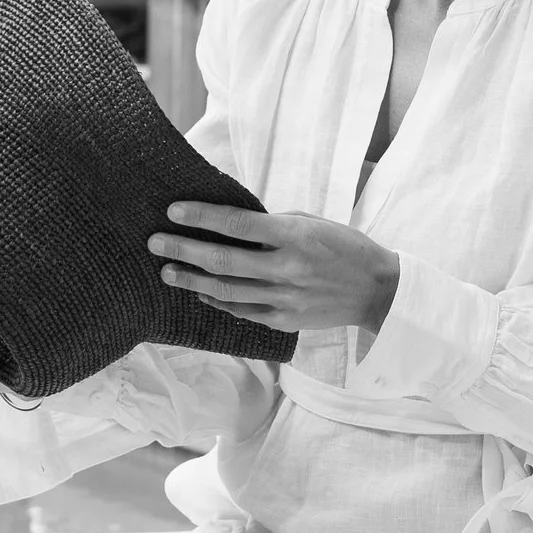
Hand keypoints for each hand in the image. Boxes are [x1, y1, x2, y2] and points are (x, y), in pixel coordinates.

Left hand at [149, 202, 398, 336]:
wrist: (377, 291)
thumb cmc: (345, 248)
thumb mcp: (313, 222)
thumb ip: (273, 223)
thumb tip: (231, 220)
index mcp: (294, 236)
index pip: (237, 224)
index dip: (202, 216)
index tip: (174, 211)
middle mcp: (286, 268)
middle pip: (222, 259)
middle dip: (183, 249)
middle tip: (155, 243)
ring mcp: (283, 298)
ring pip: (226, 290)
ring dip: (192, 279)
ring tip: (167, 271)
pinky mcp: (284, 320)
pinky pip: (241, 311)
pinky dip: (217, 300)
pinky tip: (199, 291)